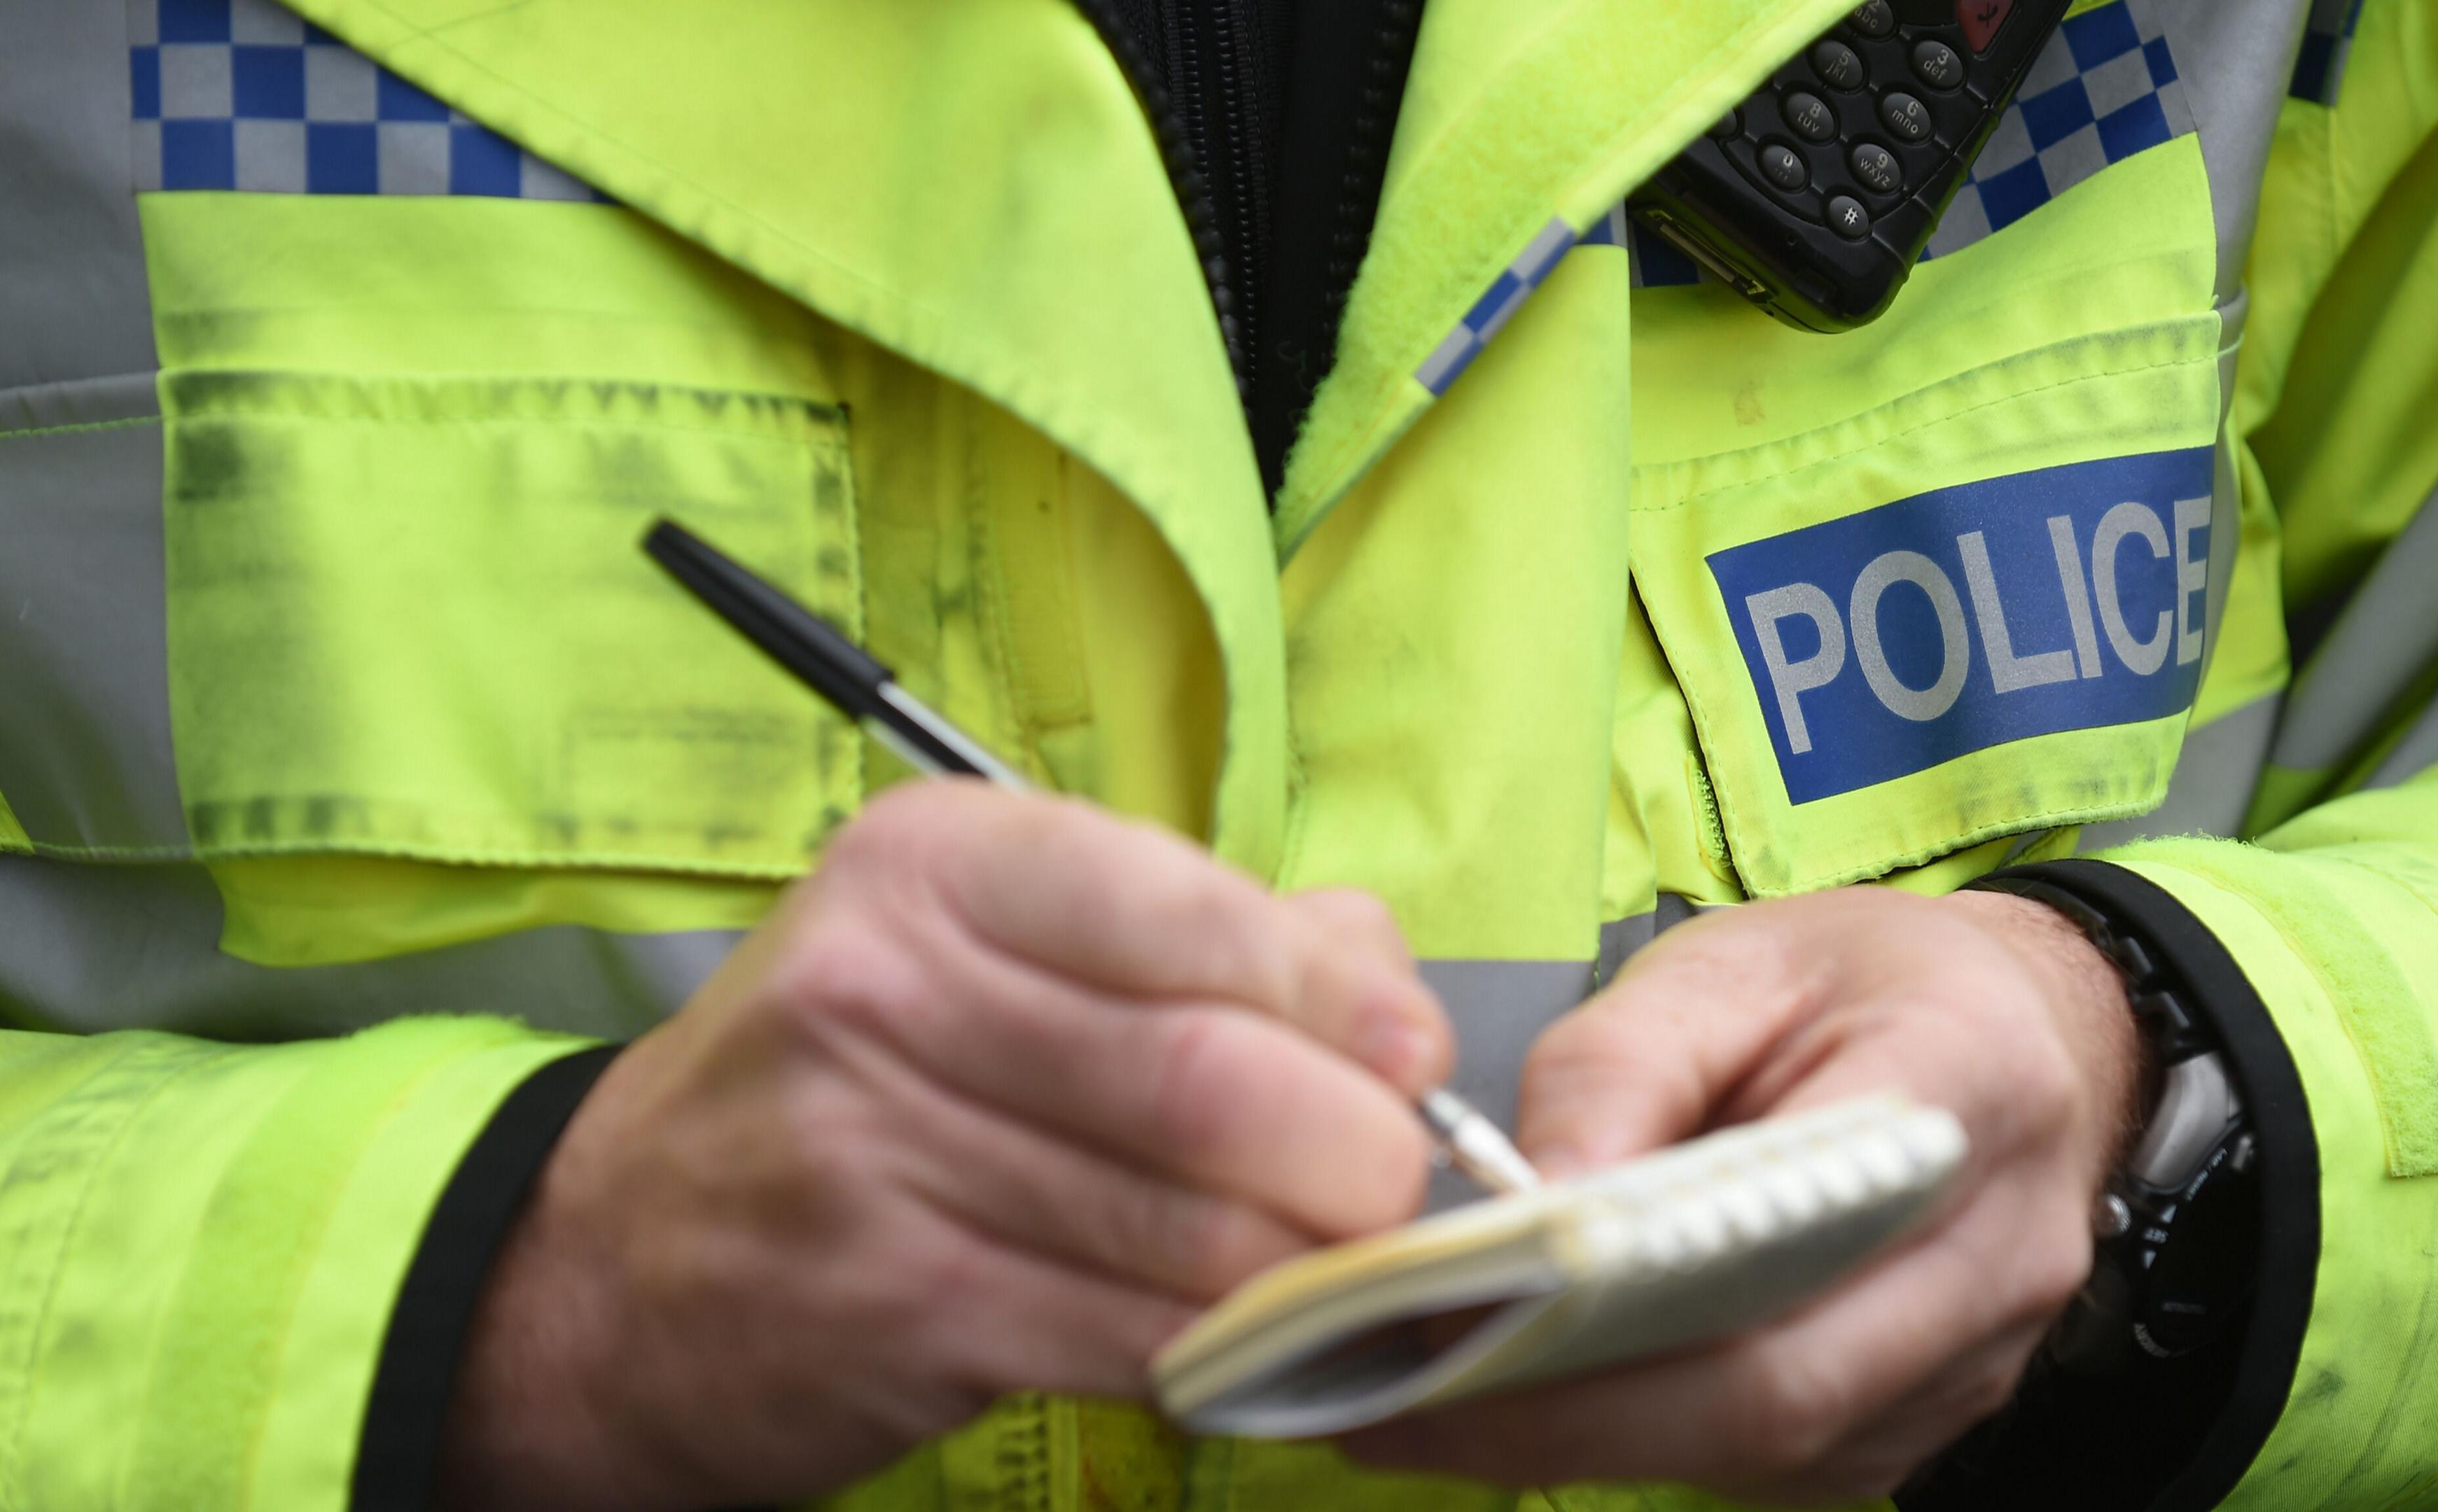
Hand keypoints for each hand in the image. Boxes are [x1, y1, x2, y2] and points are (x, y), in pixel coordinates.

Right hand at [437, 781, 1452, 1510]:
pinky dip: (1222, 1349)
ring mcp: (873, 1156)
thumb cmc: (852, 1084)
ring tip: (1330, 1264)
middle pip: (1208, 1078)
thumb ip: (1198, 936)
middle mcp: (887, 990)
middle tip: (1388, 1185)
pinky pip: (1130, 1334)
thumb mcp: (984, 950)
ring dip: (1303, 1265)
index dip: (1339, 996)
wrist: (610, 1269)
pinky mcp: (890, 1309)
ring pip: (1185, 1226)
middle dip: (1352, 1149)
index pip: (1192, 908)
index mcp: (935, 866)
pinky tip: (1238, 1336)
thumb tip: (1385, 988)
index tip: (1408, 1053)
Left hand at [1345, 886, 2137, 1503]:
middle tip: (1391, 1398)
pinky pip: (1782, 1462)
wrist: (2026, 1029)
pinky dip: (1650, 1437)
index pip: (1782, 1240)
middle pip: (1771, 1391)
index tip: (1451, 1315)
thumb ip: (1616, 1065)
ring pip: (1770, 1450)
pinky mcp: (1931, 1414)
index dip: (1610, 1311)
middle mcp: (1994, 1249)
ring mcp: (1978, 1357)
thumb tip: (1522, 1202)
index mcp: (1960, 1088)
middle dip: (1563, 1413)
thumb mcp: (1732, 959)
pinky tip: (1543, 1393)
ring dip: (1589, 1437)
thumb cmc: (1866, 980)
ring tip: (1429, 1394)